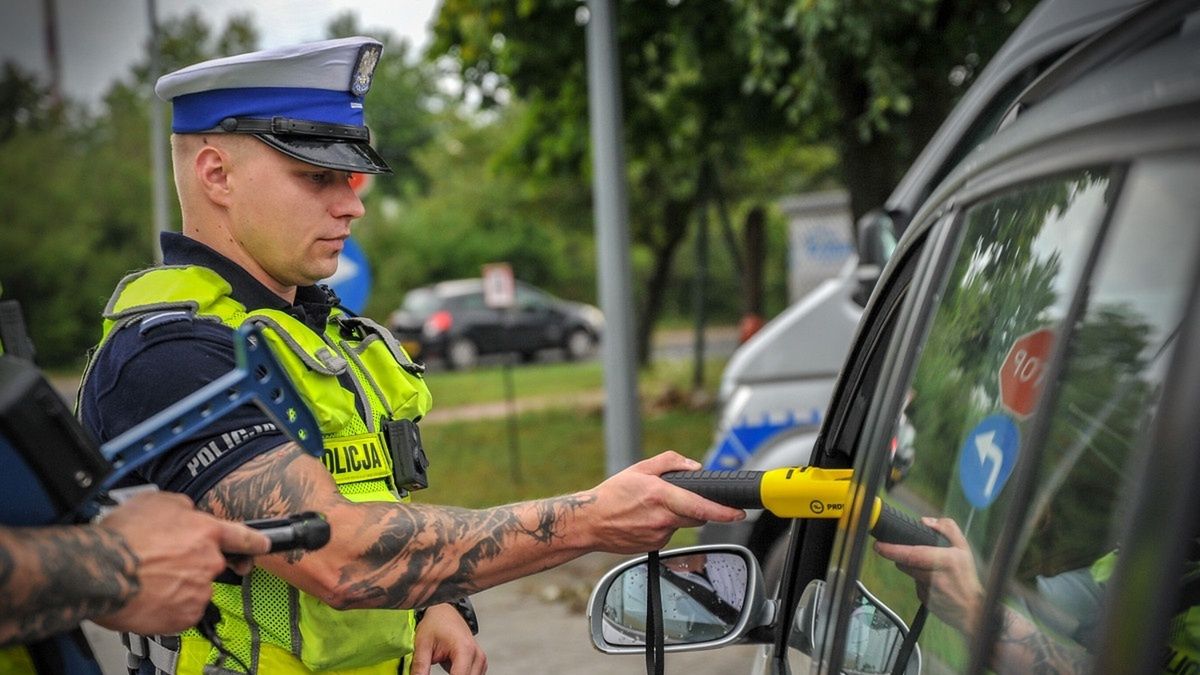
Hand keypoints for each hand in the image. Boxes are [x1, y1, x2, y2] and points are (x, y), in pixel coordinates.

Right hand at [92, 492, 270, 633]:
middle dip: (191, 565)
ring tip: (149, 580)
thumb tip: (189, 513)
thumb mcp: (156, 502)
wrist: (101, 570)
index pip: (243, 536)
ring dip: (178, 587)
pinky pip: (182, 611)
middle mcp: (209, 561)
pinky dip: (168, 608)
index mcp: (207, 532)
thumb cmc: (122, 536)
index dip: (255, 541)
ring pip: (194, 589)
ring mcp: (200, 590)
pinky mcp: (185, 615)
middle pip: (211, 565)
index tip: (263, 545)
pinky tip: (149, 597)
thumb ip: (184, 508)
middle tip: (163, 564)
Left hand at [410, 603, 486, 674]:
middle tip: (430, 673)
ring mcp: (480, 659)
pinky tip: (450, 673)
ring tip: (443, 669)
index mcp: (465, 649)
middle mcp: (477, 655)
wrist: (444, 612)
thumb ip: (420, 667)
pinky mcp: (479, 662)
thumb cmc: (435, 624)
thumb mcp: (422, 645)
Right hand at [584, 452, 744, 553]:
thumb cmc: (612, 494)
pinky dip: (663, 526)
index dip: (724, 512)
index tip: (739, 514)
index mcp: (661, 496)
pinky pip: (668, 534)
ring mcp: (658, 536)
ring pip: (681, 526)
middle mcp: (662, 519)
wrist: (589, 522)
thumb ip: (670, 462)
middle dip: (696, 508)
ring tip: (650, 509)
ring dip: (676, 516)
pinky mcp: (653, 546)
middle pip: (696, 517)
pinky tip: (644, 520)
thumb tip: (695, 467)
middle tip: (677, 499)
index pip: (700, 507)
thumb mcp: (639, 468)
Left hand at [874, 517, 983, 633]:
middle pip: (905, 563)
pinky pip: (915, 585)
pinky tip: (934, 584)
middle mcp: (935, 576)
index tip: (879, 546)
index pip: (912, 554)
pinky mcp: (923, 600)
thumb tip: (925, 521)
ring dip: (914, 568)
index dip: (892, 550)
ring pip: (909, 573)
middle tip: (918, 557)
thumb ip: (947, 528)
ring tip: (932, 571)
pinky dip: (920, 581)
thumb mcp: (964, 548)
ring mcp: (928, 591)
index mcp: (945, 560)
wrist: (973, 611)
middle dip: (904, 557)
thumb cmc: (967, 577)